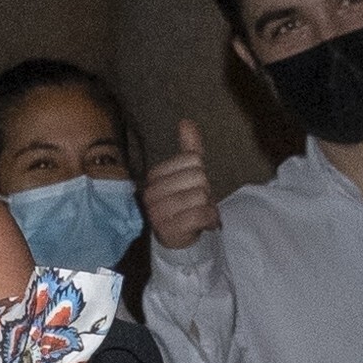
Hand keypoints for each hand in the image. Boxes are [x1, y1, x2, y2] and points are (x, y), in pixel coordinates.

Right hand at [141, 119, 222, 250]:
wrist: (178, 241)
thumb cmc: (184, 204)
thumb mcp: (187, 175)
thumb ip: (189, 149)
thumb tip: (186, 121)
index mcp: (154, 176)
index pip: (192, 160)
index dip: (200, 174)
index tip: (192, 188)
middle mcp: (151, 193)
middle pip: (199, 177)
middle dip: (205, 191)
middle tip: (196, 203)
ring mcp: (158, 212)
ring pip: (201, 196)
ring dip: (208, 207)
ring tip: (198, 214)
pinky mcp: (170, 230)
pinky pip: (202, 214)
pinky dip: (211, 219)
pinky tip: (206, 224)